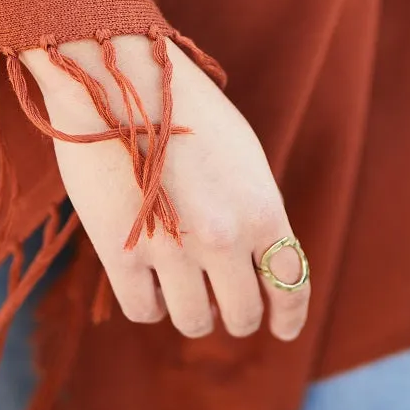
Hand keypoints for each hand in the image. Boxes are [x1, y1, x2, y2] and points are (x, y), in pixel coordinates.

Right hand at [21, 35, 309, 340]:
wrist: (119, 79)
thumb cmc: (184, 109)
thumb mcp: (244, 157)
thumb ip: (255, 209)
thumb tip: (258, 258)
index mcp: (263, 210)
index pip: (291, 285)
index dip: (289, 315)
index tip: (283, 329)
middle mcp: (225, 239)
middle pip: (243, 312)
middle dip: (237, 316)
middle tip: (226, 311)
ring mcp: (173, 251)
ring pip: (194, 320)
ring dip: (193, 314)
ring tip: (186, 299)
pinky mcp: (122, 253)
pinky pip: (145, 309)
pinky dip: (151, 304)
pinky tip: (149, 287)